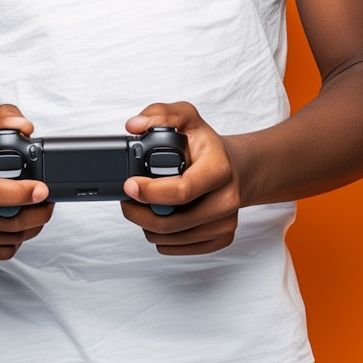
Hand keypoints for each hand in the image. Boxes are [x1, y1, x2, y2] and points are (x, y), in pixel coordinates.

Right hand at [0, 104, 51, 260]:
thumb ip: (4, 115)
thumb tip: (24, 126)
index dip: (20, 194)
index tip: (43, 190)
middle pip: (1, 223)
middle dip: (34, 214)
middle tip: (48, 201)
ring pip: (4, 240)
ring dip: (29, 228)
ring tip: (35, 210)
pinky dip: (15, 240)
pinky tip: (16, 221)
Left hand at [122, 102, 240, 254]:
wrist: (235, 168)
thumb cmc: (206, 146)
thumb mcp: (187, 117)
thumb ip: (159, 113)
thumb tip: (134, 125)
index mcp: (220, 168)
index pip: (181, 191)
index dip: (150, 192)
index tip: (129, 185)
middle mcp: (227, 199)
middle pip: (172, 221)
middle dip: (140, 212)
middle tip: (127, 199)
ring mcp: (226, 222)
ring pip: (171, 238)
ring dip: (148, 225)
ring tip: (144, 205)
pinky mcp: (221, 238)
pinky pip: (178, 248)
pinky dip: (162, 237)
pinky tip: (161, 217)